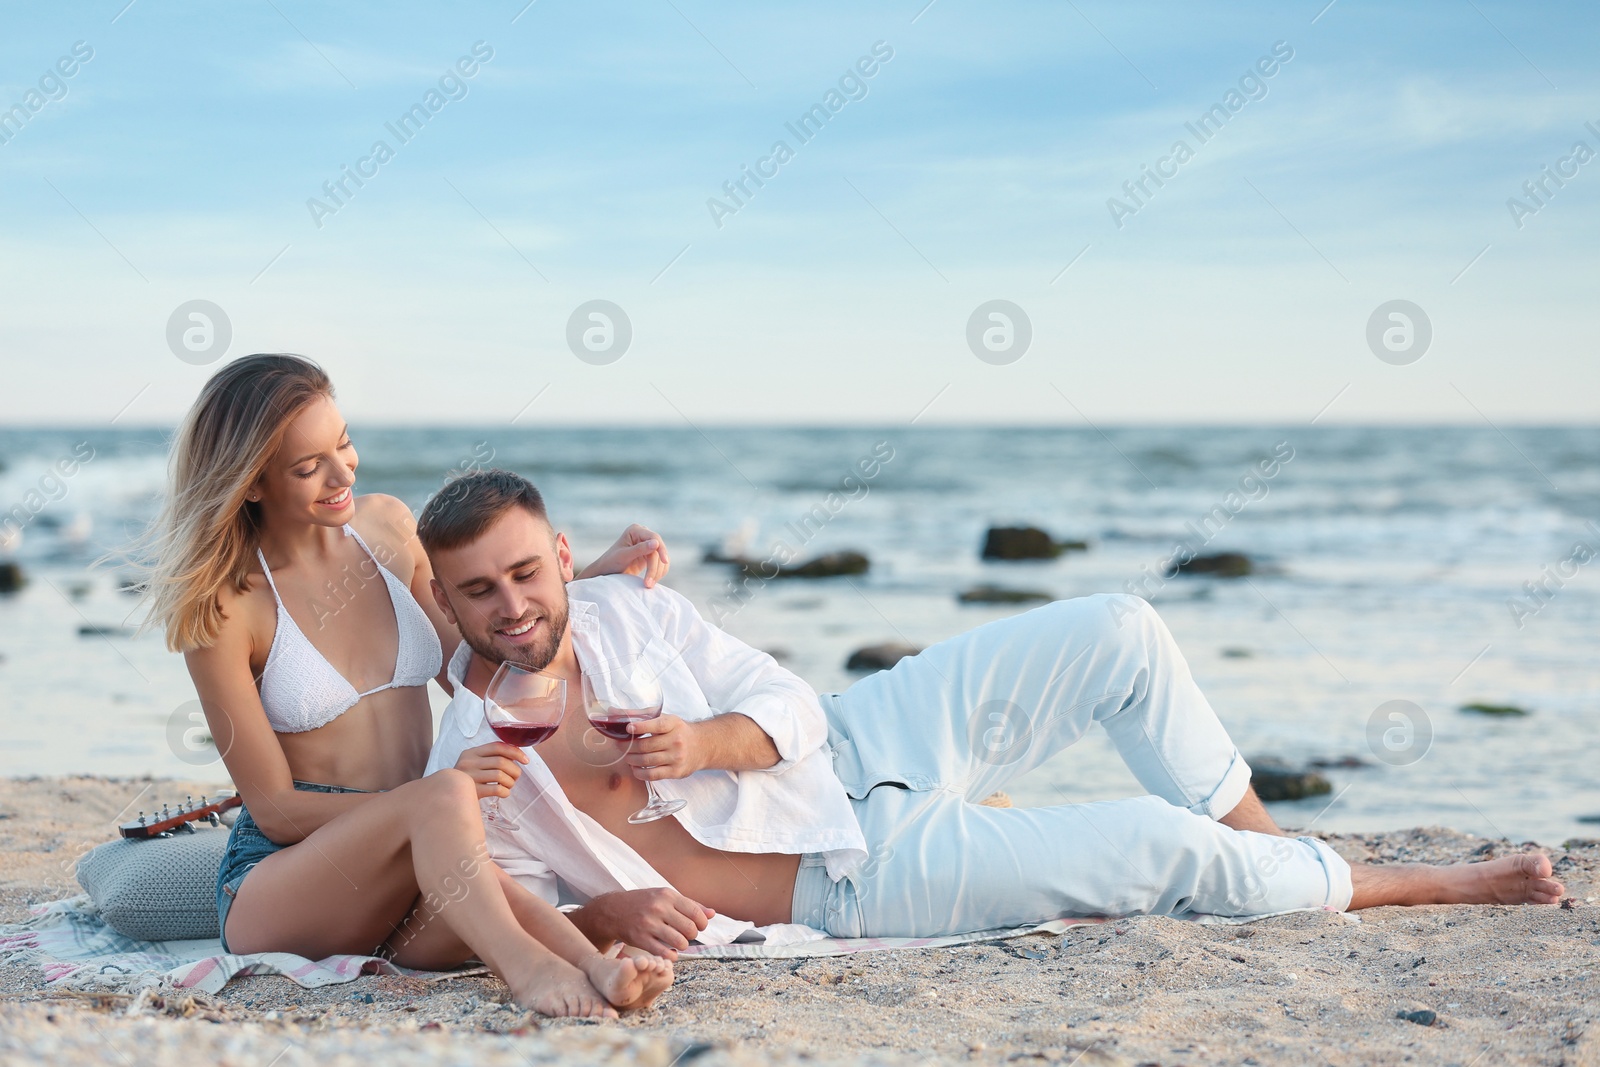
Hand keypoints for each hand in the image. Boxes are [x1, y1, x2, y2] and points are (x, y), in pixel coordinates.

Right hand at [452, 741, 527, 798]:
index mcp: (471, 752)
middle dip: (514, 769)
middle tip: (516, 776)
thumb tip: (516, 755)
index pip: (497, 746)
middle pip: (500, 762)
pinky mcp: (472, 792)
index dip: (514, 751)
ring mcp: (469, 777)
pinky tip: (504, 793)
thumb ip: (491, 757)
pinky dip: (505, 791)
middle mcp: (468, 762)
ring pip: (500, 775)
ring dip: (510, 781)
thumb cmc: (467, 778)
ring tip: (509, 785)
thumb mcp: (475, 763)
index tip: (525, 760)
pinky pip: (496, 789)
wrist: (446, 795)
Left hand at [577, 524, 670, 587]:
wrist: (606, 573)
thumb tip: (657, 543)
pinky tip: (652, 581)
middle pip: (658, 550)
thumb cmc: (611, 562)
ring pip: (661, 559)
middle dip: (655, 567)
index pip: (654, 538)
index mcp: (635, 530)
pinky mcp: (650, 556)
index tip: (665, 561)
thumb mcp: (624, 556)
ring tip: (648, 585)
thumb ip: (639, 549)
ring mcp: (648, 545)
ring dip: (657, 573)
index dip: (661, 549)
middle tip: (649, 583)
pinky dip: (658, 573)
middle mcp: (643, 535)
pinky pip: (660, 564)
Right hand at [579, 888, 713, 958]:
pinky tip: (670, 952)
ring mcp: (648, 924)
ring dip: (683, 946)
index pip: (696, 913)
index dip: (702, 924)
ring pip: (680, 942)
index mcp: (667, 895)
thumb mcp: (666, 897)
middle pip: (690, 929)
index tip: (698, 926)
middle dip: (692, 935)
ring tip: (678, 943)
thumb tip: (713, 913)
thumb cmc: (644, 903)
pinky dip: (672, 956)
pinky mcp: (640, 939)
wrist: (613, 911)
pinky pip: (664, 953)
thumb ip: (690, 905)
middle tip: (686, 935)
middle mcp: (658, 908)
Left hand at [623, 714, 701, 780]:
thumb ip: (640, 715)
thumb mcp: (664, 718)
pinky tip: (635, 768)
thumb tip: (612, 712)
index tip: (628, 728)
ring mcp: (677, 757)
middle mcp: (677, 741)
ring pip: (647, 761)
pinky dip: (639, 773)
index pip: (657, 725)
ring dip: (632, 760)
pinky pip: (652, 775)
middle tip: (620, 746)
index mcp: (673, 724)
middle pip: (647, 746)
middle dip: (629, 747)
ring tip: (627, 757)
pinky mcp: (676, 772)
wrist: (702, 746)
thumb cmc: (678, 731)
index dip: (641, 727)